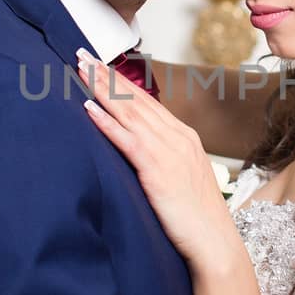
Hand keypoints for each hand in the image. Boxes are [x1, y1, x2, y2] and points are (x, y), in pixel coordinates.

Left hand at [76, 50, 236, 270]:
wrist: (214, 241)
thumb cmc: (197, 216)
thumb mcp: (183, 177)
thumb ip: (164, 158)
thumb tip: (142, 150)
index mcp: (183, 137)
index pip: (147, 101)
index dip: (121, 81)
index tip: (99, 64)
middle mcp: (177, 137)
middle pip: (135, 99)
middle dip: (106, 75)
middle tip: (81, 53)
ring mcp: (168, 152)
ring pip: (129, 112)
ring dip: (102, 89)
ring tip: (80, 70)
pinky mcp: (156, 171)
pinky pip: (127, 141)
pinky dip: (107, 122)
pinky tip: (89, 108)